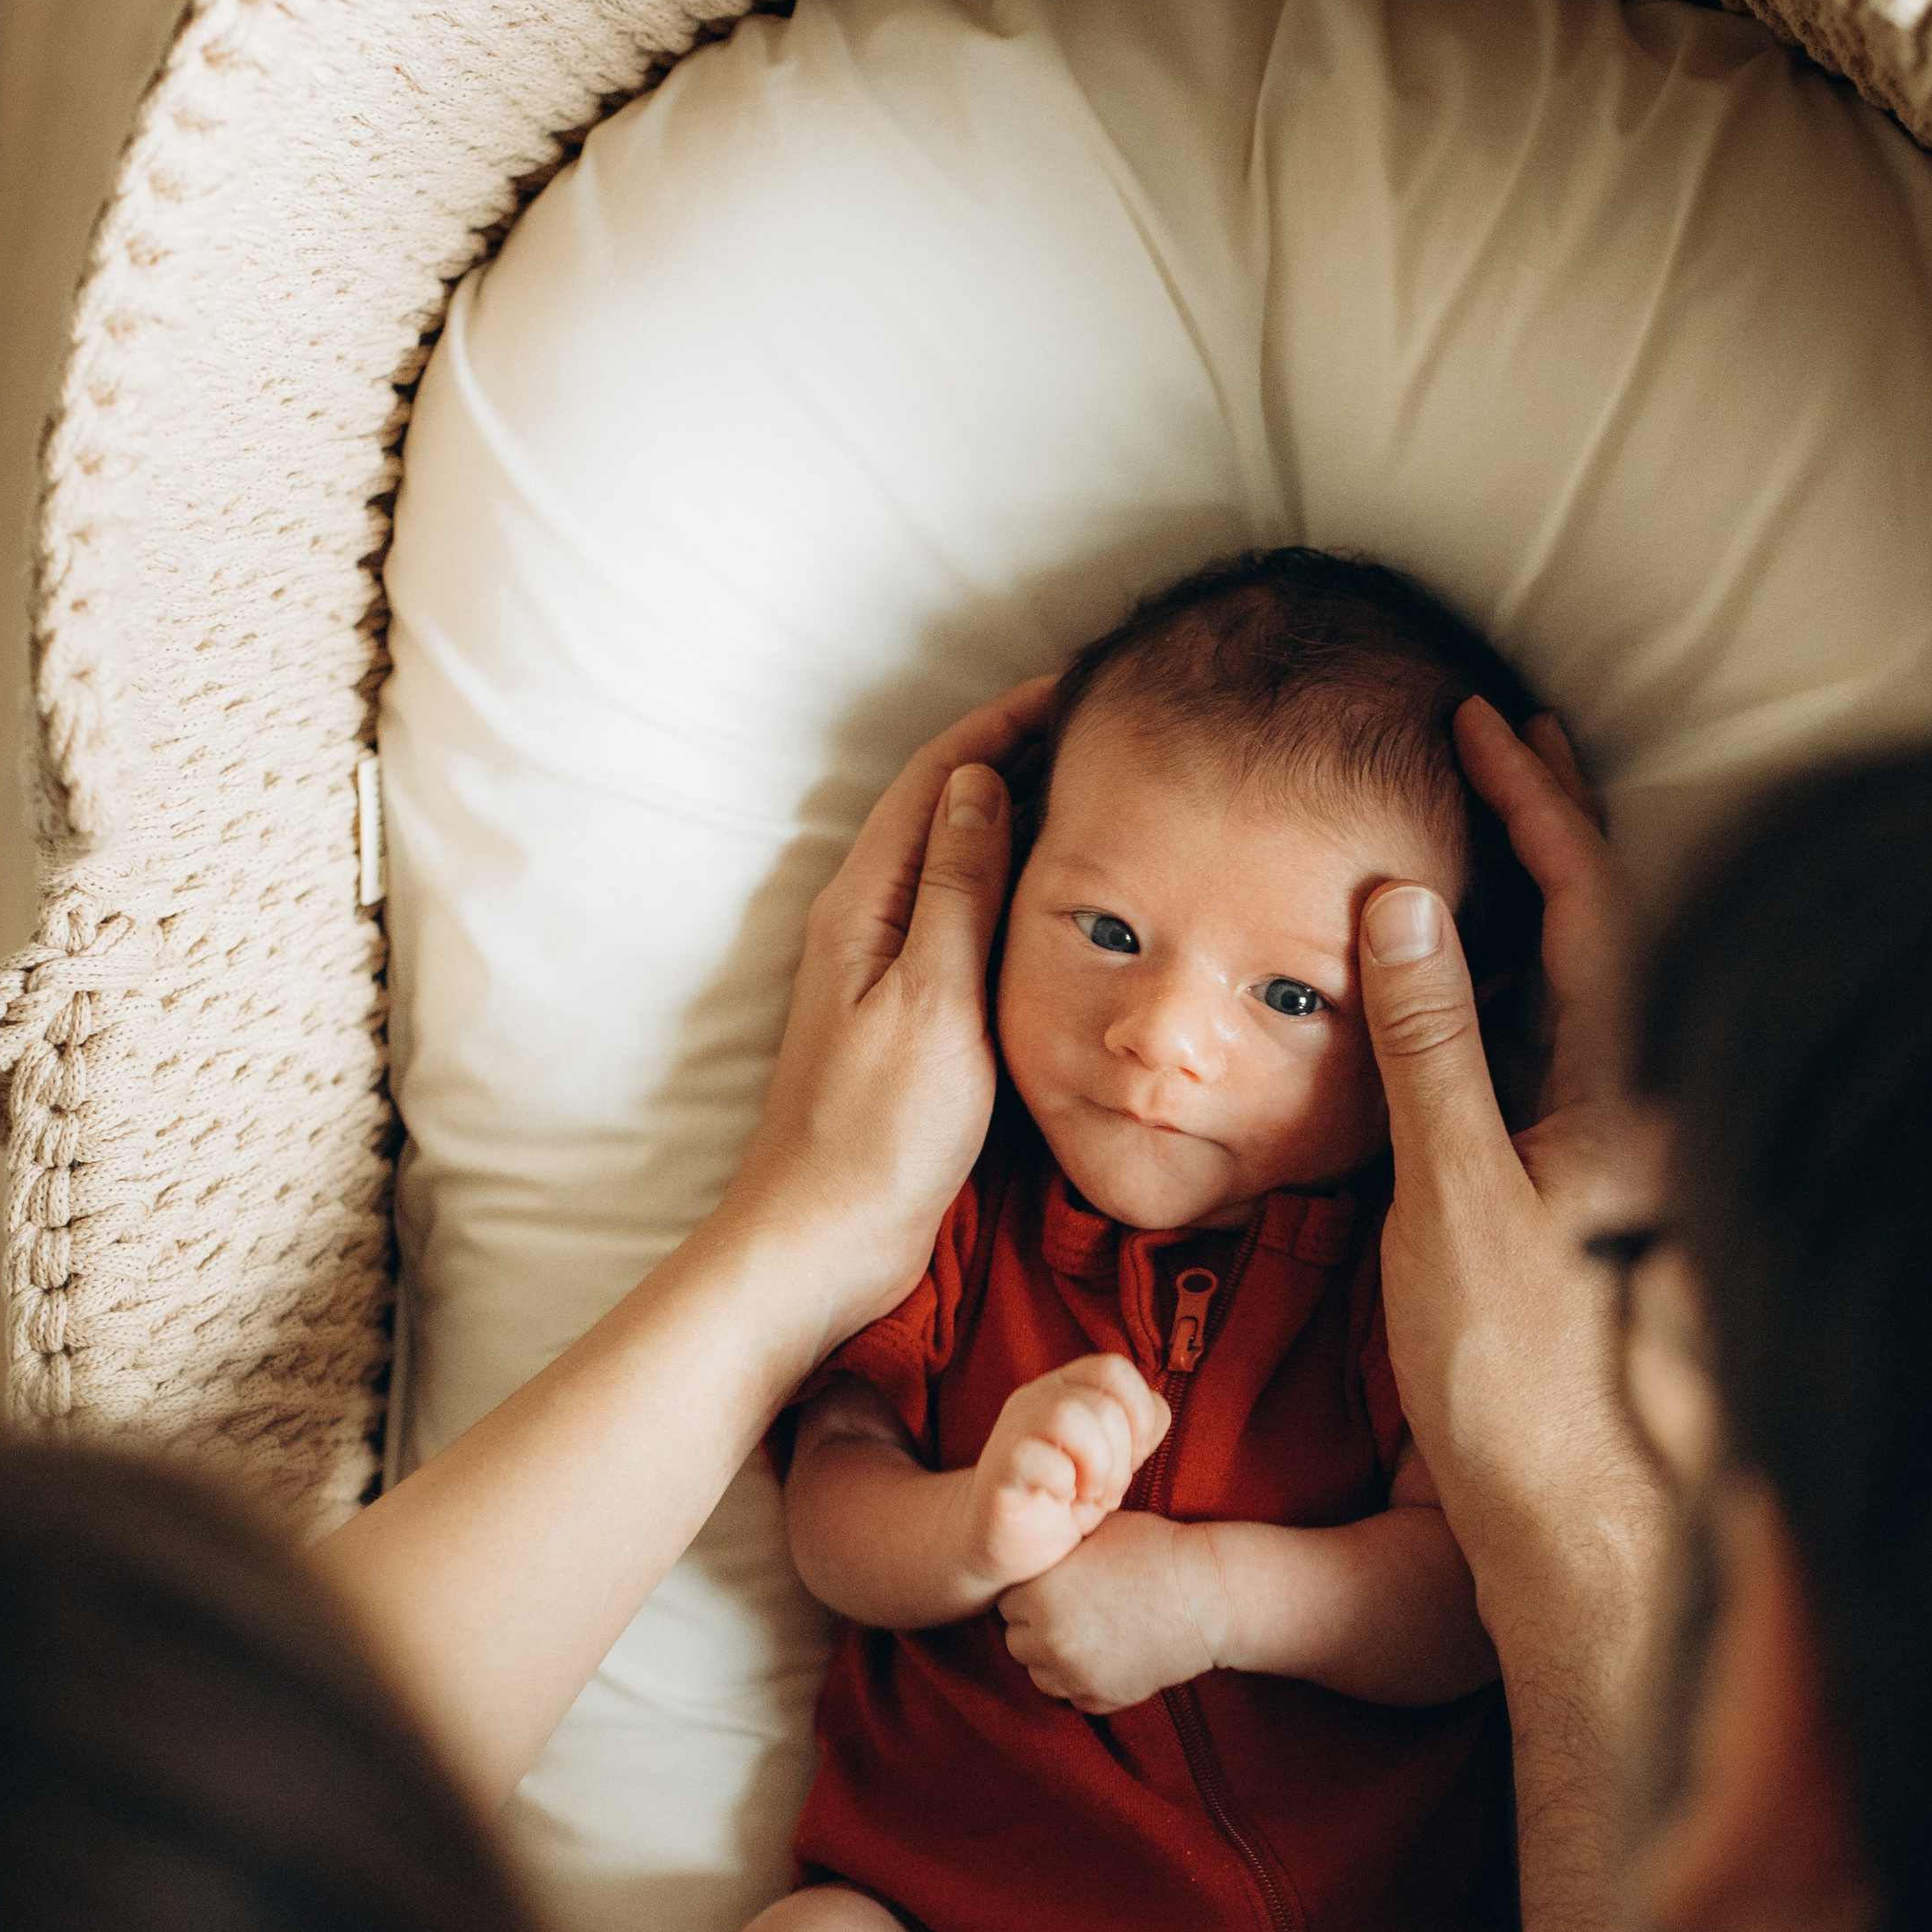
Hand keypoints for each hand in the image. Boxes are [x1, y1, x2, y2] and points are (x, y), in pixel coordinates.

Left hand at [718, 678, 1057, 1359]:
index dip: (1005, 721)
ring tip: (1103, 792)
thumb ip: (959, 891)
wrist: (824, 1244)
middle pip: (945, 806)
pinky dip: (1013, 888)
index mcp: (865, 906)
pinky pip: (964, 921)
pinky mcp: (907, 1017)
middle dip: (1018, 754)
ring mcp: (884, 970)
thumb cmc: (875, 1137)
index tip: (1078, 687)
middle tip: (1108, 729)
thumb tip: (980, 784)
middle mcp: (866, 924)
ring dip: (1019, 818)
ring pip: (957, 862)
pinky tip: (1065, 902)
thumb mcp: (934, 1002)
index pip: (937, 776)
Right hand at [966, 1359, 1169, 1593]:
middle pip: (1102, 1402)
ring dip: (1097, 1467)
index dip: (1138, 1414)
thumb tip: (1156, 1411)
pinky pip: (1038, 1458)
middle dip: (1121, 1457)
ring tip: (1090, 1496)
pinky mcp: (999, 1468)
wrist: (1012, 1543)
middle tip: (1108, 1492)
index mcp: (1069, 1386)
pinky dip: (1063, 1483)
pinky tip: (1060, 1499)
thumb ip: (1139, 1431)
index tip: (1133, 1458)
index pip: (1114, 1369)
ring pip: (1069, 1417)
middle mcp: (1037, 1397)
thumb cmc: (1069, 1497)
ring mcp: (1014, 1429)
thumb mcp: (1115, 1460)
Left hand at [998, 1511, 1221, 1711]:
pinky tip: (1107, 1656)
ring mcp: (1073, 1674)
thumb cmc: (1155, 1551)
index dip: (1030, 1593)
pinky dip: (1083, 1682)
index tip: (1055, 1586)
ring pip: (1039, 1675)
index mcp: (1037, 1592)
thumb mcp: (1096, 1533)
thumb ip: (1056, 1550)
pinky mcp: (1101, 1698)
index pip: (1006, 1603)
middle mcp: (1046, 1638)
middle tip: (1073, 1611)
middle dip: (1036, 1628)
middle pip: (1016, 1641)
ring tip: (1088, 1635)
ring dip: (1054, 1659)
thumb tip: (1034, 1547)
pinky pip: (1072, 1697)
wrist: (1207, 1594)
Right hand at [1361, 698, 1664, 1667]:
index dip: (1533, 801)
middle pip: (1597, 929)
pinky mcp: (1569, 1197)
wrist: (1563, 1523)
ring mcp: (1605, 1151)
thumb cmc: (1516, 1377)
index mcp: (1625, 1092)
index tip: (1477, 721)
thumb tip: (1401, 900)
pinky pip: (1539, 1054)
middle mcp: (1633, 1108)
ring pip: (1568, 991)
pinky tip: (1449, 967)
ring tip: (1468, 817)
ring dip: (1516, 901)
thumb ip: (1429, 1044)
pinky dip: (1495, 987)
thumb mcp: (1451, 1195)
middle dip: (1542, 827)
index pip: (1587, 903)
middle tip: (1494, 735)